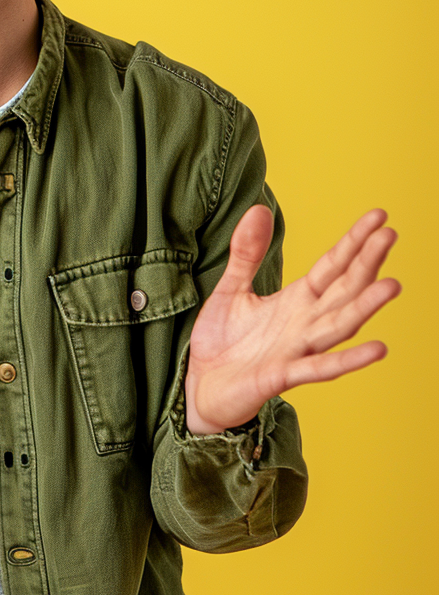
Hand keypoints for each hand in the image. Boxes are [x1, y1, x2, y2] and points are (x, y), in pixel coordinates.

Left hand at [185, 205, 400, 434]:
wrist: (201, 385)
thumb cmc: (222, 341)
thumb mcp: (231, 288)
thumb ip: (246, 253)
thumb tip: (260, 208)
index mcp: (295, 301)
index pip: (331, 267)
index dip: (353, 242)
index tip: (378, 217)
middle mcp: (304, 325)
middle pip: (343, 291)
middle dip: (366, 263)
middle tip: (390, 234)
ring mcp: (296, 351)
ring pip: (338, 326)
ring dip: (365, 307)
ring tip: (392, 285)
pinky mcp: (281, 376)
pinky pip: (318, 368)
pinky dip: (347, 360)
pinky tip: (377, 350)